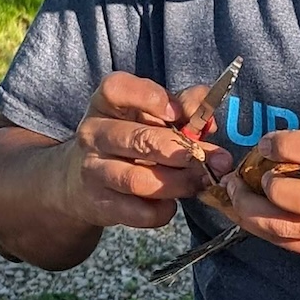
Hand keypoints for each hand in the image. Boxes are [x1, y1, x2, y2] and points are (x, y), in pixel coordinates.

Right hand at [58, 74, 234, 232]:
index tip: (179, 114)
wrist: (82, 181)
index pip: (116, 89)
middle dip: (184, 152)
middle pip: (139, 139)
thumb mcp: (149, 115)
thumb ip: (183, 107)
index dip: (150, 98)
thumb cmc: (128, 141)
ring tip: (199, 183)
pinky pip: (137, 211)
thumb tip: (209, 120)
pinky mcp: (99, 203)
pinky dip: (162, 211)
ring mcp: (93, 169)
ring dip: (177, 184)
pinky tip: (171, 205)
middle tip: (217, 161)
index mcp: (106, 103)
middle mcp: (94, 133)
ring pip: (137, 179)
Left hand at [222, 130, 299, 283]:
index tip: (265, 146)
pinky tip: (243, 213)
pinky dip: (257, 227)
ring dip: (248, 210)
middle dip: (262, 187)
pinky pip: (283, 242)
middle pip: (296, 196)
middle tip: (240, 177)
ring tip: (232, 194)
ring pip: (282, 226)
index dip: (281, 146)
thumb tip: (269, 147)